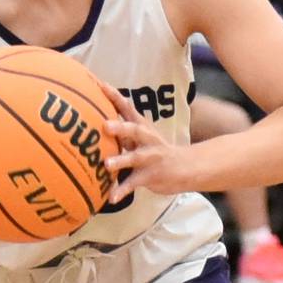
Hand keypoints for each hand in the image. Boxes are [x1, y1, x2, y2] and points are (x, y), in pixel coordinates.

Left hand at [100, 83, 188, 203]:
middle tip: (105, 126)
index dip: (114, 96)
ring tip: (107, 165)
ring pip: (135, 157)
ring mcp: (150, 158)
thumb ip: (121, 129)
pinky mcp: (150, 176)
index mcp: (142, 127)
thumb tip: (96, 118)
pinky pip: (134, 183)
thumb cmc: (155, 150)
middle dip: (121, 127)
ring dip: (121, 160)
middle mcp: (147, 139)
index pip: (127, 108)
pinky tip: (111, 198)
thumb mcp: (141, 136)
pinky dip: (123, 190)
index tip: (100, 85)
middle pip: (135, 130)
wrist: (185, 168)